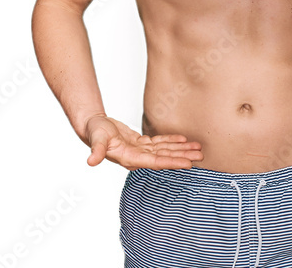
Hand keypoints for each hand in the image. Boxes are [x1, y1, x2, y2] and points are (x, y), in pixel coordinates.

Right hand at [84, 114, 203, 170]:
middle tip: (201, 156)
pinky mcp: (141, 143)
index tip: (188, 163)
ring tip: (198, 149)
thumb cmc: (94, 132)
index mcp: (130, 158)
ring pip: (165, 151)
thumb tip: (91, 162)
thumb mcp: (96, 139)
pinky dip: (172, 141)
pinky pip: (160, 143)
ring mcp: (141, 151)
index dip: (172, 162)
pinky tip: (184, 140)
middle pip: (165, 158)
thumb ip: (96, 150)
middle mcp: (138, 157)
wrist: (92, 127)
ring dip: (182, 149)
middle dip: (183, 156)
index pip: (155, 162)